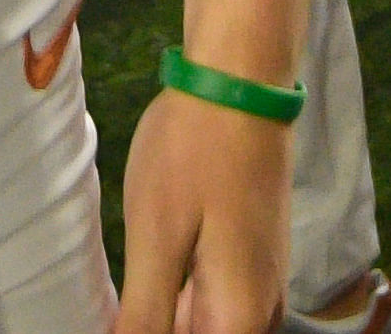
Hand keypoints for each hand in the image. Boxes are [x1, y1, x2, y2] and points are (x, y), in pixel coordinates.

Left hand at [115, 88, 293, 333]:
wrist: (241, 81)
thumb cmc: (195, 153)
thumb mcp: (156, 239)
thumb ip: (145, 318)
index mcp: (241, 319)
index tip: (129, 312)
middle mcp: (262, 312)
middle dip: (158, 327)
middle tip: (128, 289)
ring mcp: (261, 282)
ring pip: (206, 325)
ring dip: (164, 318)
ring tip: (131, 286)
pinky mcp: (252, 256)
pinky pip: (213, 301)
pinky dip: (177, 298)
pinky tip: (146, 275)